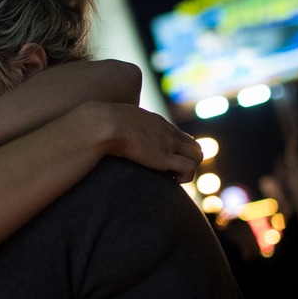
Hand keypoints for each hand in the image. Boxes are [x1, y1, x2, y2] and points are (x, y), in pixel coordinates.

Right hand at [86, 102, 202, 182]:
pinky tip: (171, 180)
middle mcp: (166, 130)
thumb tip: (100, 126)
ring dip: (189, 169)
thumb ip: (114, 123)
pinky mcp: (166, 157)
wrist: (101, 124)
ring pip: (198, 155)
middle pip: (192, 144)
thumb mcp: (110, 118)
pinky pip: (190, 167)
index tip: (162, 162)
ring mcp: (168, 143)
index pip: (177, 134)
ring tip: (171, 178)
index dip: (174, 150)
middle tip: (170, 173)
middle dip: (186, 160)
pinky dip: (185, 176)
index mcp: (154, 121)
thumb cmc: (99, 124)